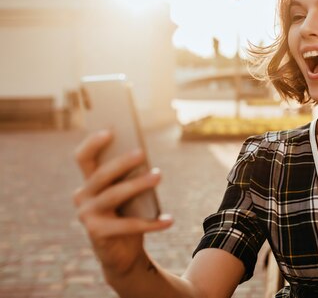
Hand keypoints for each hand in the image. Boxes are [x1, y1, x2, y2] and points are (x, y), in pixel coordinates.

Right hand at [72, 131, 172, 277]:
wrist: (122, 252)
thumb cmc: (128, 214)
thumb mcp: (128, 193)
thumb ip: (130, 176)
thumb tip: (144, 156)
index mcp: (89, 182)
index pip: (83, 157)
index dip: (93, 143)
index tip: (110, 130)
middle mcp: (82, 197)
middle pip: (101, 174)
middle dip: (122, 162)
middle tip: (143, 154)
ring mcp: (87, 216)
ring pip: (114, 195)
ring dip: (138, 184)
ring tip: (158, 176)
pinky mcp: (98, 233)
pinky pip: (128, 225)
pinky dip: (152, 223)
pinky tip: (169, 220)